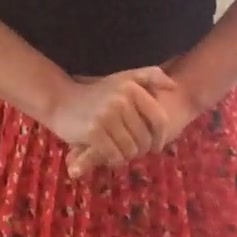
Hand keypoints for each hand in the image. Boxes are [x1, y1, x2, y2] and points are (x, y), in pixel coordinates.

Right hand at [66, 76, 198, 179]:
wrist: (61, 101)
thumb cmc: (97, 93)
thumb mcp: (124, 79)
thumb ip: (150, 77)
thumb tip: (174, 86)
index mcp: (132, 87)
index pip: (159, 120)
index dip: (161, 137)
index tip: (155, 147)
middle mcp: (121, 99)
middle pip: (145, 138)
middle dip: (141, 149)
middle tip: (132, 150)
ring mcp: (107, 115)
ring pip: (131, 149)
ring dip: (127, 156)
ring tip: (120, 151)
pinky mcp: (94, 131)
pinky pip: (115, 156)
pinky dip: (114, 160)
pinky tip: (109, 155)